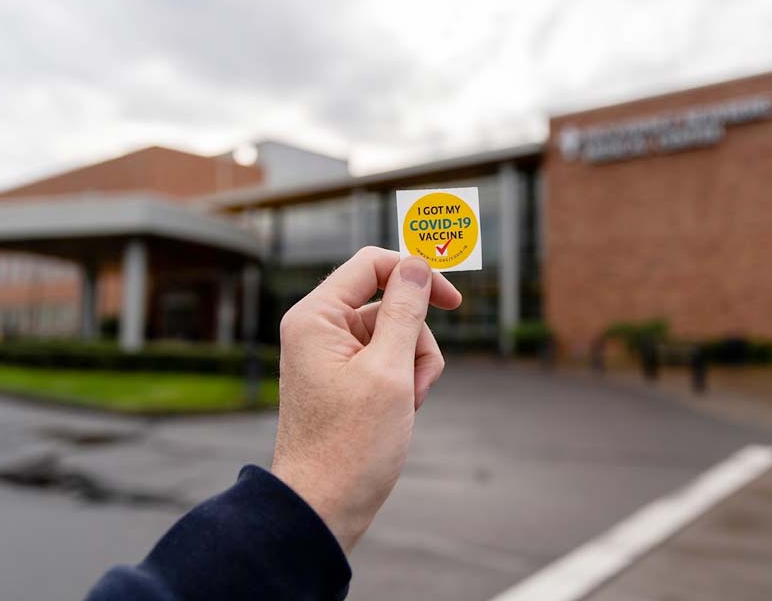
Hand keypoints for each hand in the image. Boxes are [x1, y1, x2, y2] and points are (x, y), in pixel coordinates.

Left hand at [270, 246, 461, 552]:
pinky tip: (403, 413)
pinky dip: (406, 382)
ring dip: (415, 366)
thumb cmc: (350, 444)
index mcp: (316, 317)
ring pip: (398, 335)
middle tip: (412, 382)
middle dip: (416, 340)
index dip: (416, 274)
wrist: (325, 507)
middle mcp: (320, 329)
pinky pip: (390, 361)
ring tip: (406, 405)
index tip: (454, 302)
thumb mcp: (389, 371)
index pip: (372, 265)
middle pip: (391, 303)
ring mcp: (334, 355)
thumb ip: (405, 310)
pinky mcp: (347, 378)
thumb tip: (416, 264)